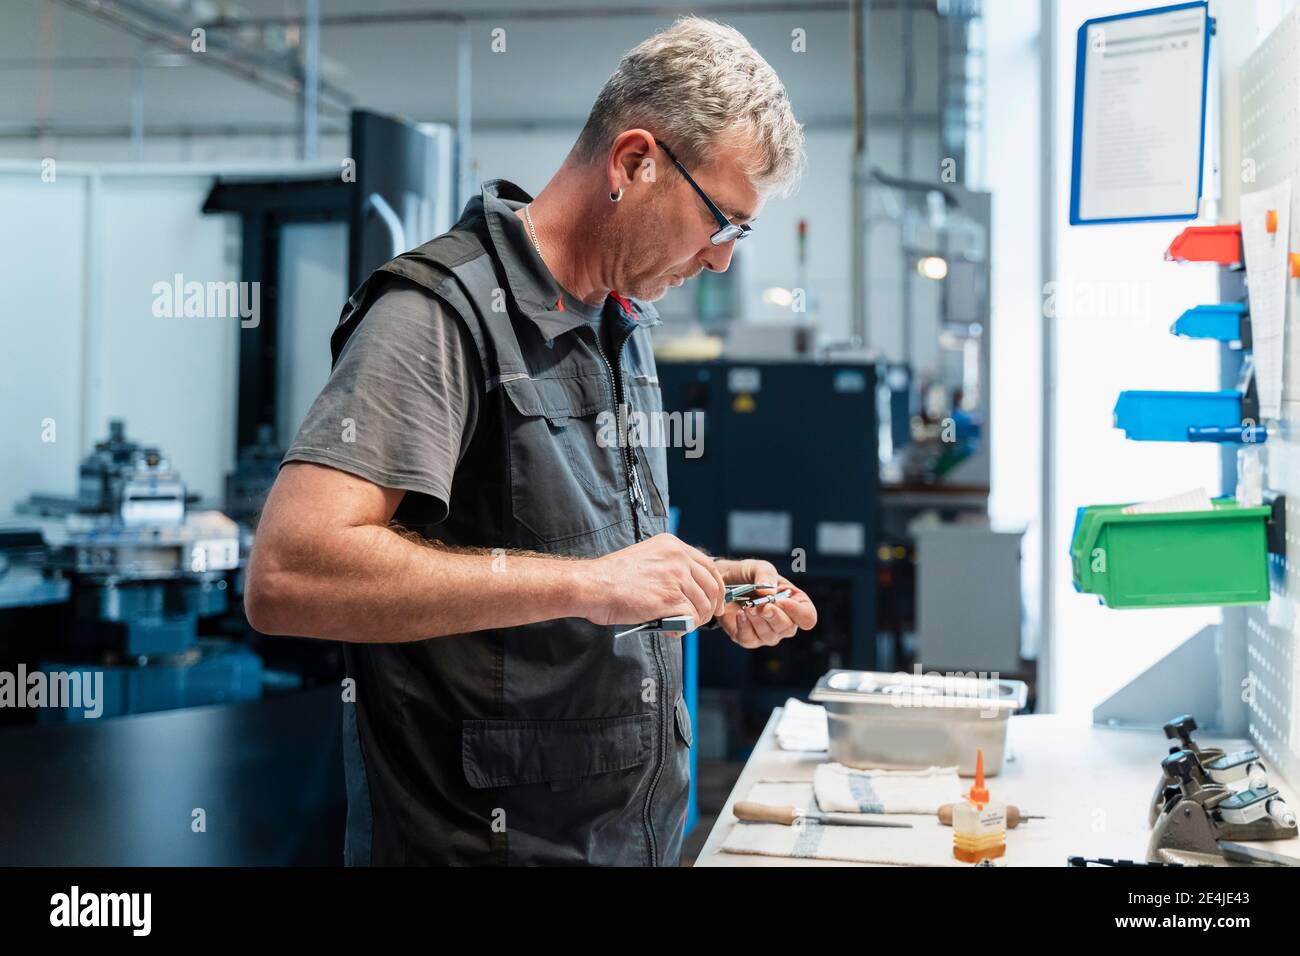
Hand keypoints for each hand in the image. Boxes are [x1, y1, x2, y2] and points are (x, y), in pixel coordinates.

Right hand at [580, 533, 725, 635]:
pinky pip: (690, 618)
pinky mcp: (670, 599)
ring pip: (702, 605)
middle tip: (701, 619)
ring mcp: (676, 578)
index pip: (709, 566)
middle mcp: (678, 558)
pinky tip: (670, 628)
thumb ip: (669, 566)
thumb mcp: (646, 557)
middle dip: (709, 607)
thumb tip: (686, 588)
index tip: (715, 601)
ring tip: (678, 625)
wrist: (593, 585)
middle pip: (711, 587)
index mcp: (673, 546)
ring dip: (695, 620)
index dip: (716, 588)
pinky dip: (683, 628)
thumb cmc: (612, 576)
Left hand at [716, 559, 817, 649]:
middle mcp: (784, 622)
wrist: (724, 581)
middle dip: (774, 616)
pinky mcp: (748, 638)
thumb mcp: (759, 567)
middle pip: (789, 629)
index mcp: (795, 604)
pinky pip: (749, 640)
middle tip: (761, 605)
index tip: (781, 601)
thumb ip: (766, 575)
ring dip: (758, 620)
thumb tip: (769, 593)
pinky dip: (744, 626)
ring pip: (769, 636)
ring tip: (748, 605)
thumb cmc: (748, 575)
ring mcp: (767, 633)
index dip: (798, 612)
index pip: (808, 618)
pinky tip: (740, 613)